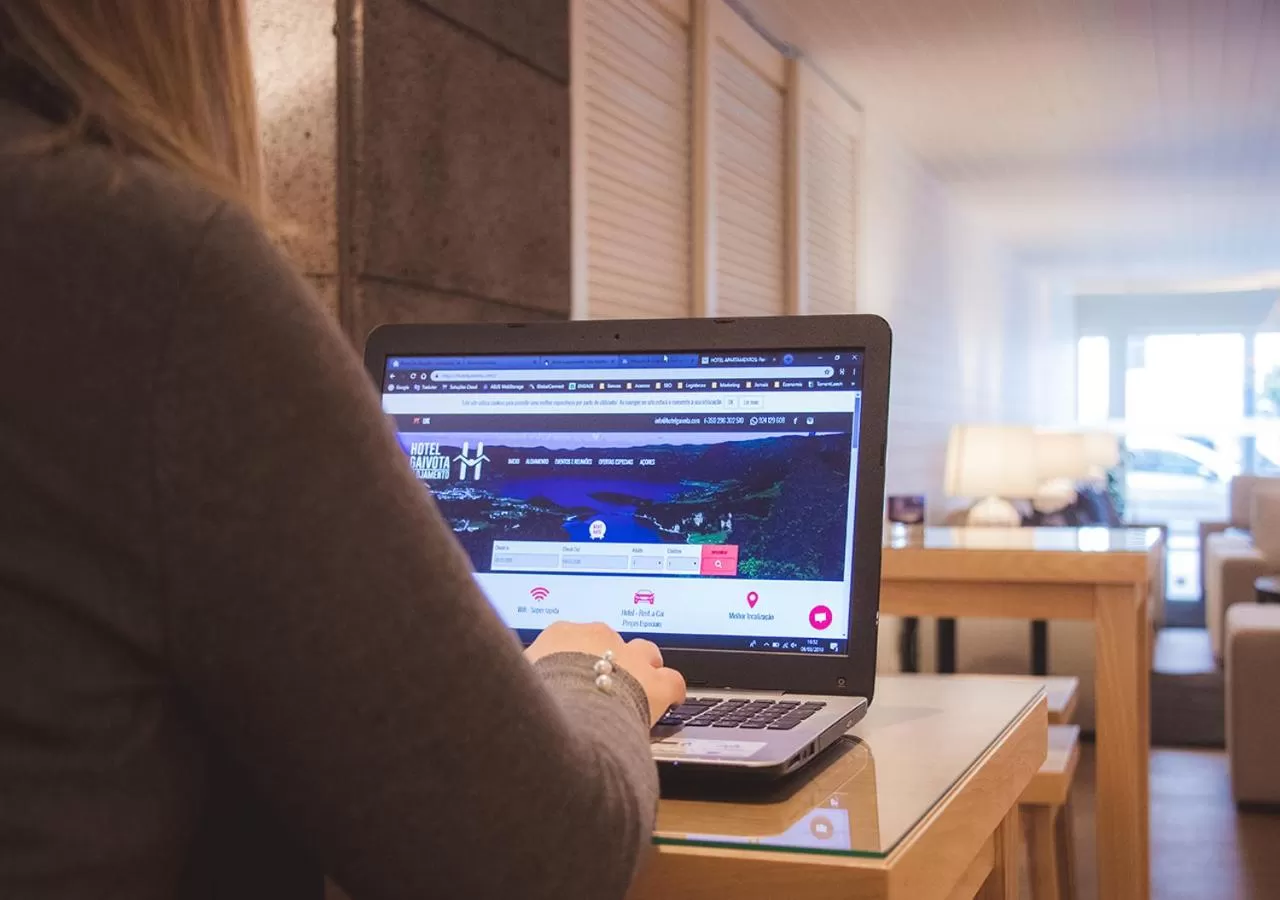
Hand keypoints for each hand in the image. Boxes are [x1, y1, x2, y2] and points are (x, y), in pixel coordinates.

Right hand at [526, 621, 686, 725]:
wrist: (562, 717)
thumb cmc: (531, 703)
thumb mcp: (515, 684)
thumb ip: (520, 681)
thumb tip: (509, 690)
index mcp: (559, 636)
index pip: (568, 639)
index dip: (572, 660)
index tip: (570, 675)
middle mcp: (596, 637)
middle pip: (607, 641)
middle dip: (607, 659)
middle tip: (601, 685)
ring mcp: (628, 657)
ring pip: (643, 652)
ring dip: (642, 668)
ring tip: (638, 687)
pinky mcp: (653, 682)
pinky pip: (672, 681)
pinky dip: (672, 691)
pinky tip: (669, 702)